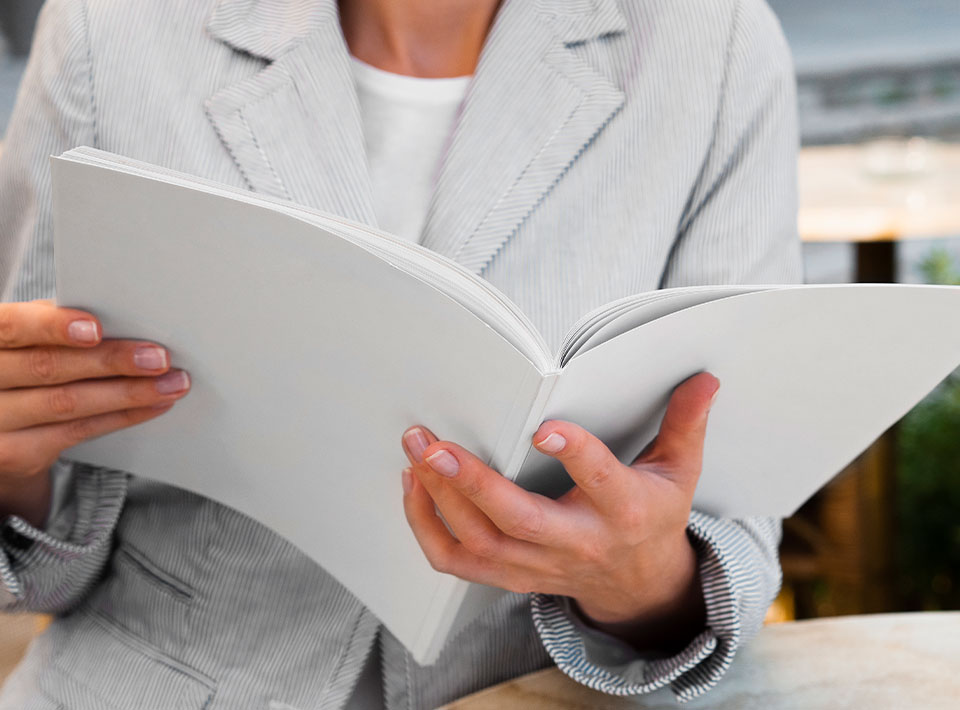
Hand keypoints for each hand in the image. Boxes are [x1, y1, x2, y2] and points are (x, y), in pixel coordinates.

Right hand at [0, 300, 190, 526]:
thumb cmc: (23, 365)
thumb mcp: (28, 341)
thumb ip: (57, 325)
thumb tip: (124, 317)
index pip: (10, 326)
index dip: (51, 326)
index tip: (96, 329)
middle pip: (48, 367)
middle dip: (111, 361)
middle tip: (159, 357)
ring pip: (67, 403)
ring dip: (129, 393)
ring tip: (172, 384)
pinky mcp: (14, 453)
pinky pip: (76, 432)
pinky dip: (122, 416)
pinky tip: (153, 405)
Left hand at [400, 372, 718, 652]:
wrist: (638, 584)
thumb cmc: (652, 517)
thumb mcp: (679, 472)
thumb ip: (685, 424)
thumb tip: (705, 378)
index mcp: (624, 511)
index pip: (601, 482)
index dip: (575, 456)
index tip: (544, 428)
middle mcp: (578, 543)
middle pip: (517, 520)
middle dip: (470, 482)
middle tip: (432, 442)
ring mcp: (539, 567)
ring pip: (479, 543)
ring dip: (438, 499)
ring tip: (417, 452)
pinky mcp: (511, 576)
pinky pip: (459, 563)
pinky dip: (427, 528)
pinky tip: (416, 487)